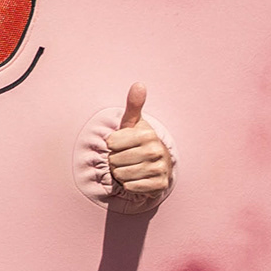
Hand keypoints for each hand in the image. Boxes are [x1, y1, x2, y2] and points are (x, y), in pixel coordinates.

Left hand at [80, 83, 174, 214]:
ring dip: (121, 173)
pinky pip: (130, 187)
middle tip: (126, 157)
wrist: (158, 164)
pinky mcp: (159, 185)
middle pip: (114, 160)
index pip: (110, 143)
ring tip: (131, 167)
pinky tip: (137, 178)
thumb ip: (133, 105)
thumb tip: (139, 84)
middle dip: (115, 161)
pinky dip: (129, 185)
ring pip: (121, 174)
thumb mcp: (133, 123)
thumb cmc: (138, 141)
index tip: (122, 144)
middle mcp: (155, 151)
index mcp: (147, 134)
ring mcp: (159, 169)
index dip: (112, 145)